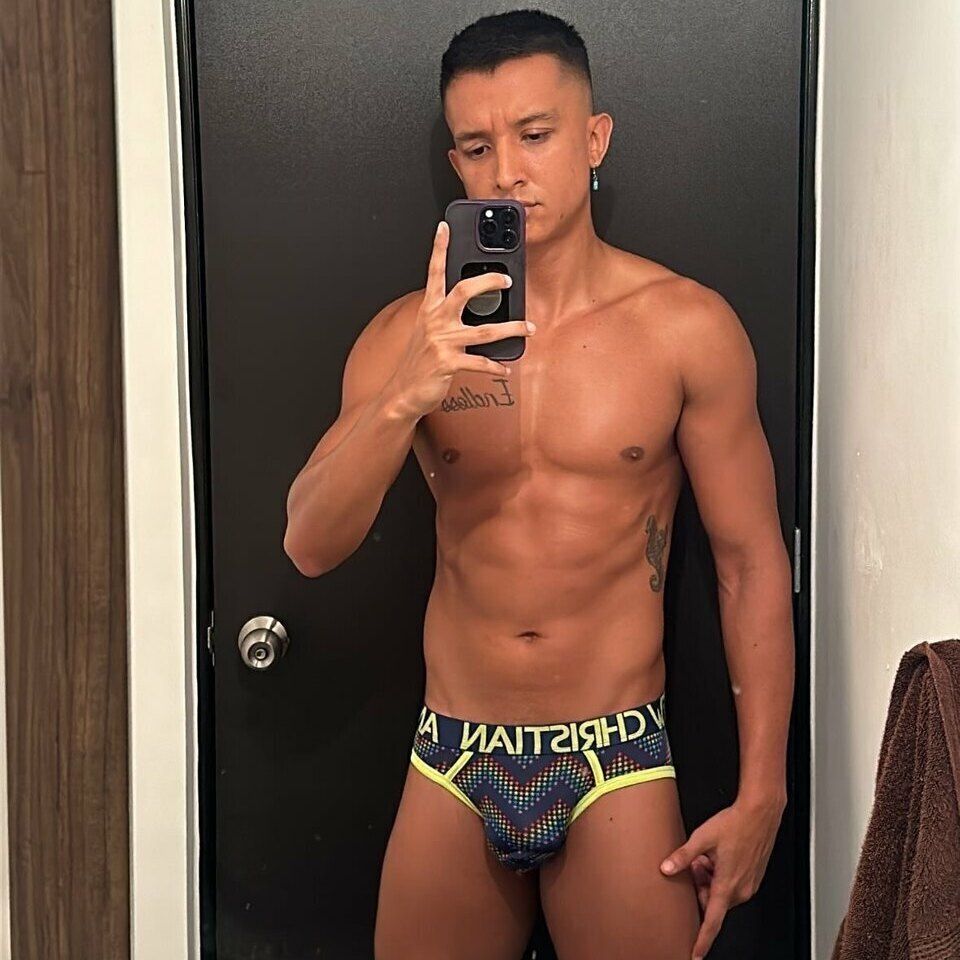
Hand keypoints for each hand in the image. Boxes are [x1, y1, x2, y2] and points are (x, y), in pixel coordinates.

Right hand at [387, 219, 533, 419]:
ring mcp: (441, 342)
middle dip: (488, 281)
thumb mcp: (428, 332)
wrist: (403, 392)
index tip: (444, 228)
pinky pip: (480, 363)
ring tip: (528, 328)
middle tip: (507, 281)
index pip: (434, 273)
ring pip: (484, 331)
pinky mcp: (448, 364)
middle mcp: (435, 322)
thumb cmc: (420, 361)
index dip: (439, 249)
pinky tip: (505, 368)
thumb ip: (446, 315)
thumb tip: (475, 306)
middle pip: (463, 291)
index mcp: (429, 310)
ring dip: (511, 329)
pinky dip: (496, 367)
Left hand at [659, 793, 784, 958]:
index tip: (694, 953)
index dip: (702, 940)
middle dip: (699, 887)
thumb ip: (683, 856)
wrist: (760, 813)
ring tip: (706, 856)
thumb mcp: (702, 838)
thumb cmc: (735, 824)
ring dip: (709, 878)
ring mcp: (749, 884)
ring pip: (721, 891)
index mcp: (727, 886)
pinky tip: (717, 855)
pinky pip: (731, 884)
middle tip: (694, 865)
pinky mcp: (752, 876)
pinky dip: (720, 874)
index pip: (712, 922)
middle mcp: (740, 889)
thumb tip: (666, 868)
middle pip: (712, 901)